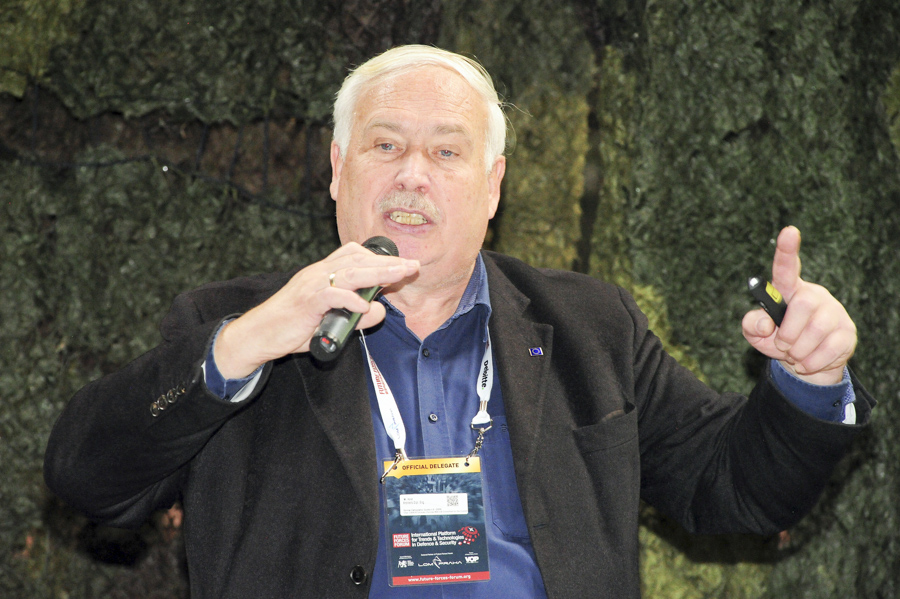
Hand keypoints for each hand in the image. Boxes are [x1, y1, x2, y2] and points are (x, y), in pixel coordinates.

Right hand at [214, 242, 419, 377]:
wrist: (258, 334)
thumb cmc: (293, 326)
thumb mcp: (330, 320)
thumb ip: (355, 315)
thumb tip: (378, 311)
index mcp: (322, 272)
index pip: (355, 255)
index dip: (380, 258)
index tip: (402, 264)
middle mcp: (318, 273)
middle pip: (359, 260)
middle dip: (388, 262)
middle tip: (412, 265)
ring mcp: (312, 285)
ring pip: (350, 272)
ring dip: (378, 273)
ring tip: (400, 275)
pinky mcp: (306, 301)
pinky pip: (332, 294)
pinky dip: (351, 299)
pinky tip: (365, 304)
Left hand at [741, 226, 856, 384]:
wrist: (804, 364)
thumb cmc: (778, 340)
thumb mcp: (757, 334)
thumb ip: (751, 324)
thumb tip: (765, 323)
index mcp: (789, 290)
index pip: (787, 268)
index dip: (787, 250)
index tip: (789, 231)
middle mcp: (814, 295)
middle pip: (802, 305)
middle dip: (787, 333)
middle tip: (783, 344)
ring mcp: (834, 312)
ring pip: (816, 329)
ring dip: (798, 350)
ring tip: (794, 354)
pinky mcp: (847, 332)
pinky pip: (829, 349)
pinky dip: (811, 362)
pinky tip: (806, 362)